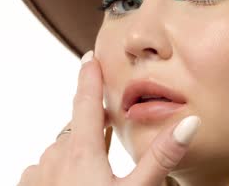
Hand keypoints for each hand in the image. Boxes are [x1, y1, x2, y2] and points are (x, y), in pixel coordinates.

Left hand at [17, 51, 200, 185]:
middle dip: (94, 119)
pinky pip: (47, 167)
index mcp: (81, 152)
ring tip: (97, 151)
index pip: (86, 103)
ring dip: (79, 144)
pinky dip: (63, 164)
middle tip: (110, 118)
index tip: (89, 55)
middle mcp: (54, 158)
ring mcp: (38, 176)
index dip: (89, 76)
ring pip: (62, 148)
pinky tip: (75, 178)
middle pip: (76, 127)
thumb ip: (162, 156)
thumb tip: (190, 122)